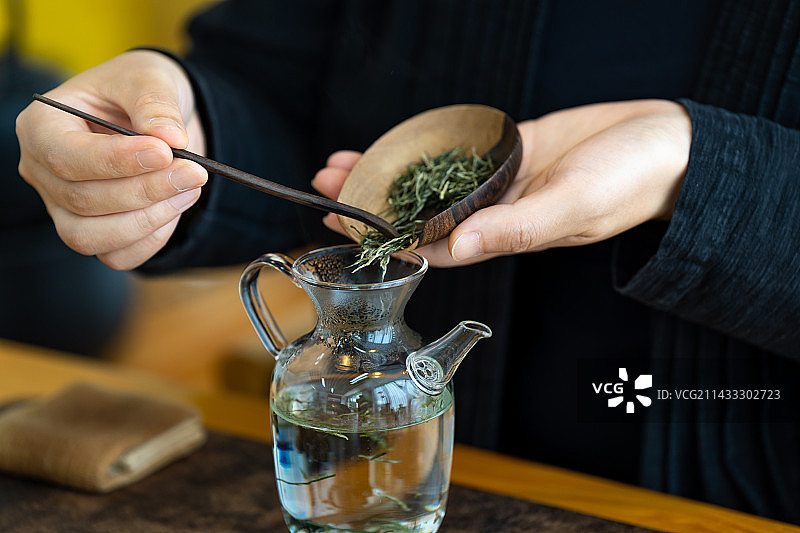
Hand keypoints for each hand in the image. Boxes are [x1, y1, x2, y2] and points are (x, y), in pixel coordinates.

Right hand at [15, 50, 207, 269]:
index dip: (117, 161)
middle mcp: (43, 172)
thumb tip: (170, 137)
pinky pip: (117, 256)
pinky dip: (152, 240)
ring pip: (92, 238)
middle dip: (145, 190)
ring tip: (189, 188)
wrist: (156, 120)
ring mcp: (64, 208)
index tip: (165, 152)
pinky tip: (177, 207)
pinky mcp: (95, 232)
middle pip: (83, 201)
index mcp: (42, 126)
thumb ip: (156, 104)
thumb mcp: (149, 79)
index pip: (67, 157)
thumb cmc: (138, 92)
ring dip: (149, 220)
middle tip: (194, 171)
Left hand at [313, 100, 690, 266]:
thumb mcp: (571, 207)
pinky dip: (423, 149)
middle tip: (325, 188)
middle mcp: (495, 213)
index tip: (342, 230)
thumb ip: (517, 228)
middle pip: (419, 214)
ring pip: (430, 183)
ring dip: (388, 175)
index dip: (384, 240)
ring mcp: (499, 182)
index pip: (431, 245)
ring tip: (340, 164)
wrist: (663, 145)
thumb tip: (461, 245)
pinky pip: (456, 153)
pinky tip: (393, 143)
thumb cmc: (628, 184)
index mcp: (505, 235)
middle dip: (371, 205)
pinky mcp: (507, 152)